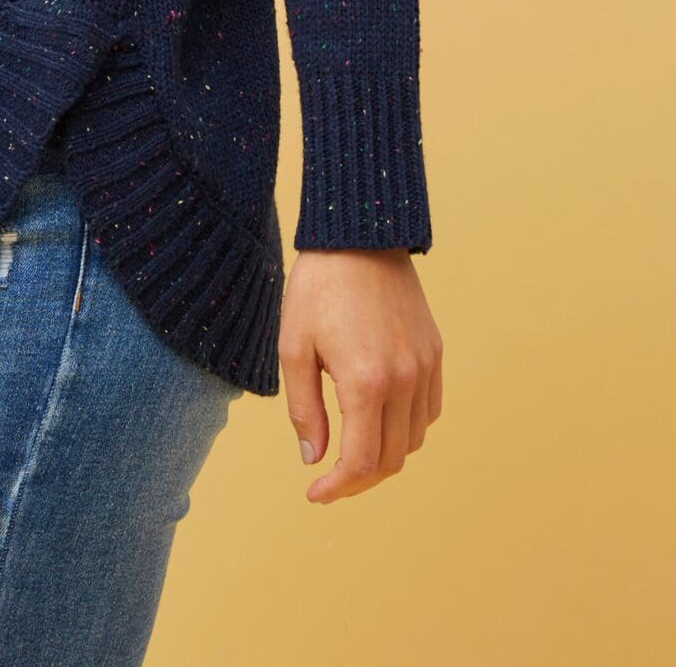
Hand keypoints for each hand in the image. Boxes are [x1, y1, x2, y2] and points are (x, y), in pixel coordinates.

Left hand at [278, 247, 442, 502]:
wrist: (359, 236)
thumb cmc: (318, 287)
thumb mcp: (294, 346)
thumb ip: (304, 409)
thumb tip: (313, 458)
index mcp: (365, 382)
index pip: (361, 462)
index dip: (338, 488)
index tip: (315, 493)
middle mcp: (404, 380)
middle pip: (392, 459)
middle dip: (360, 479)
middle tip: (330, 479)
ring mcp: (425, 367)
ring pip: (415, 439)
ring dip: (385, 455)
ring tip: (353, 450)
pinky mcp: (435, 353)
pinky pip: (430, 411)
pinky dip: (408, 428)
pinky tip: (380, 419)